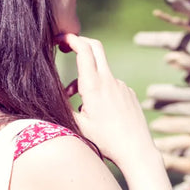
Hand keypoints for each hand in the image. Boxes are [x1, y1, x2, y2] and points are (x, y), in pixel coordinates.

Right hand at [60, 33, 157, 169]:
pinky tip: (100, 112)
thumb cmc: (106, 141)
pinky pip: (111, 85)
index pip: (83, 50)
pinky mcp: (129, 93)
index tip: (60, 39)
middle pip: (95, 47)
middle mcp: (109, 81)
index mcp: (94, 85)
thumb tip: (52, 97)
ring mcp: (122, 86)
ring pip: (101, 72)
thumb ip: (64, 107)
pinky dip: (100, 91)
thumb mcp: (78, 126)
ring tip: (79, 103)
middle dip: (80, 43)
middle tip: (67, 47)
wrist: (137, 150)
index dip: (71, 39)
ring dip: (87, 79)